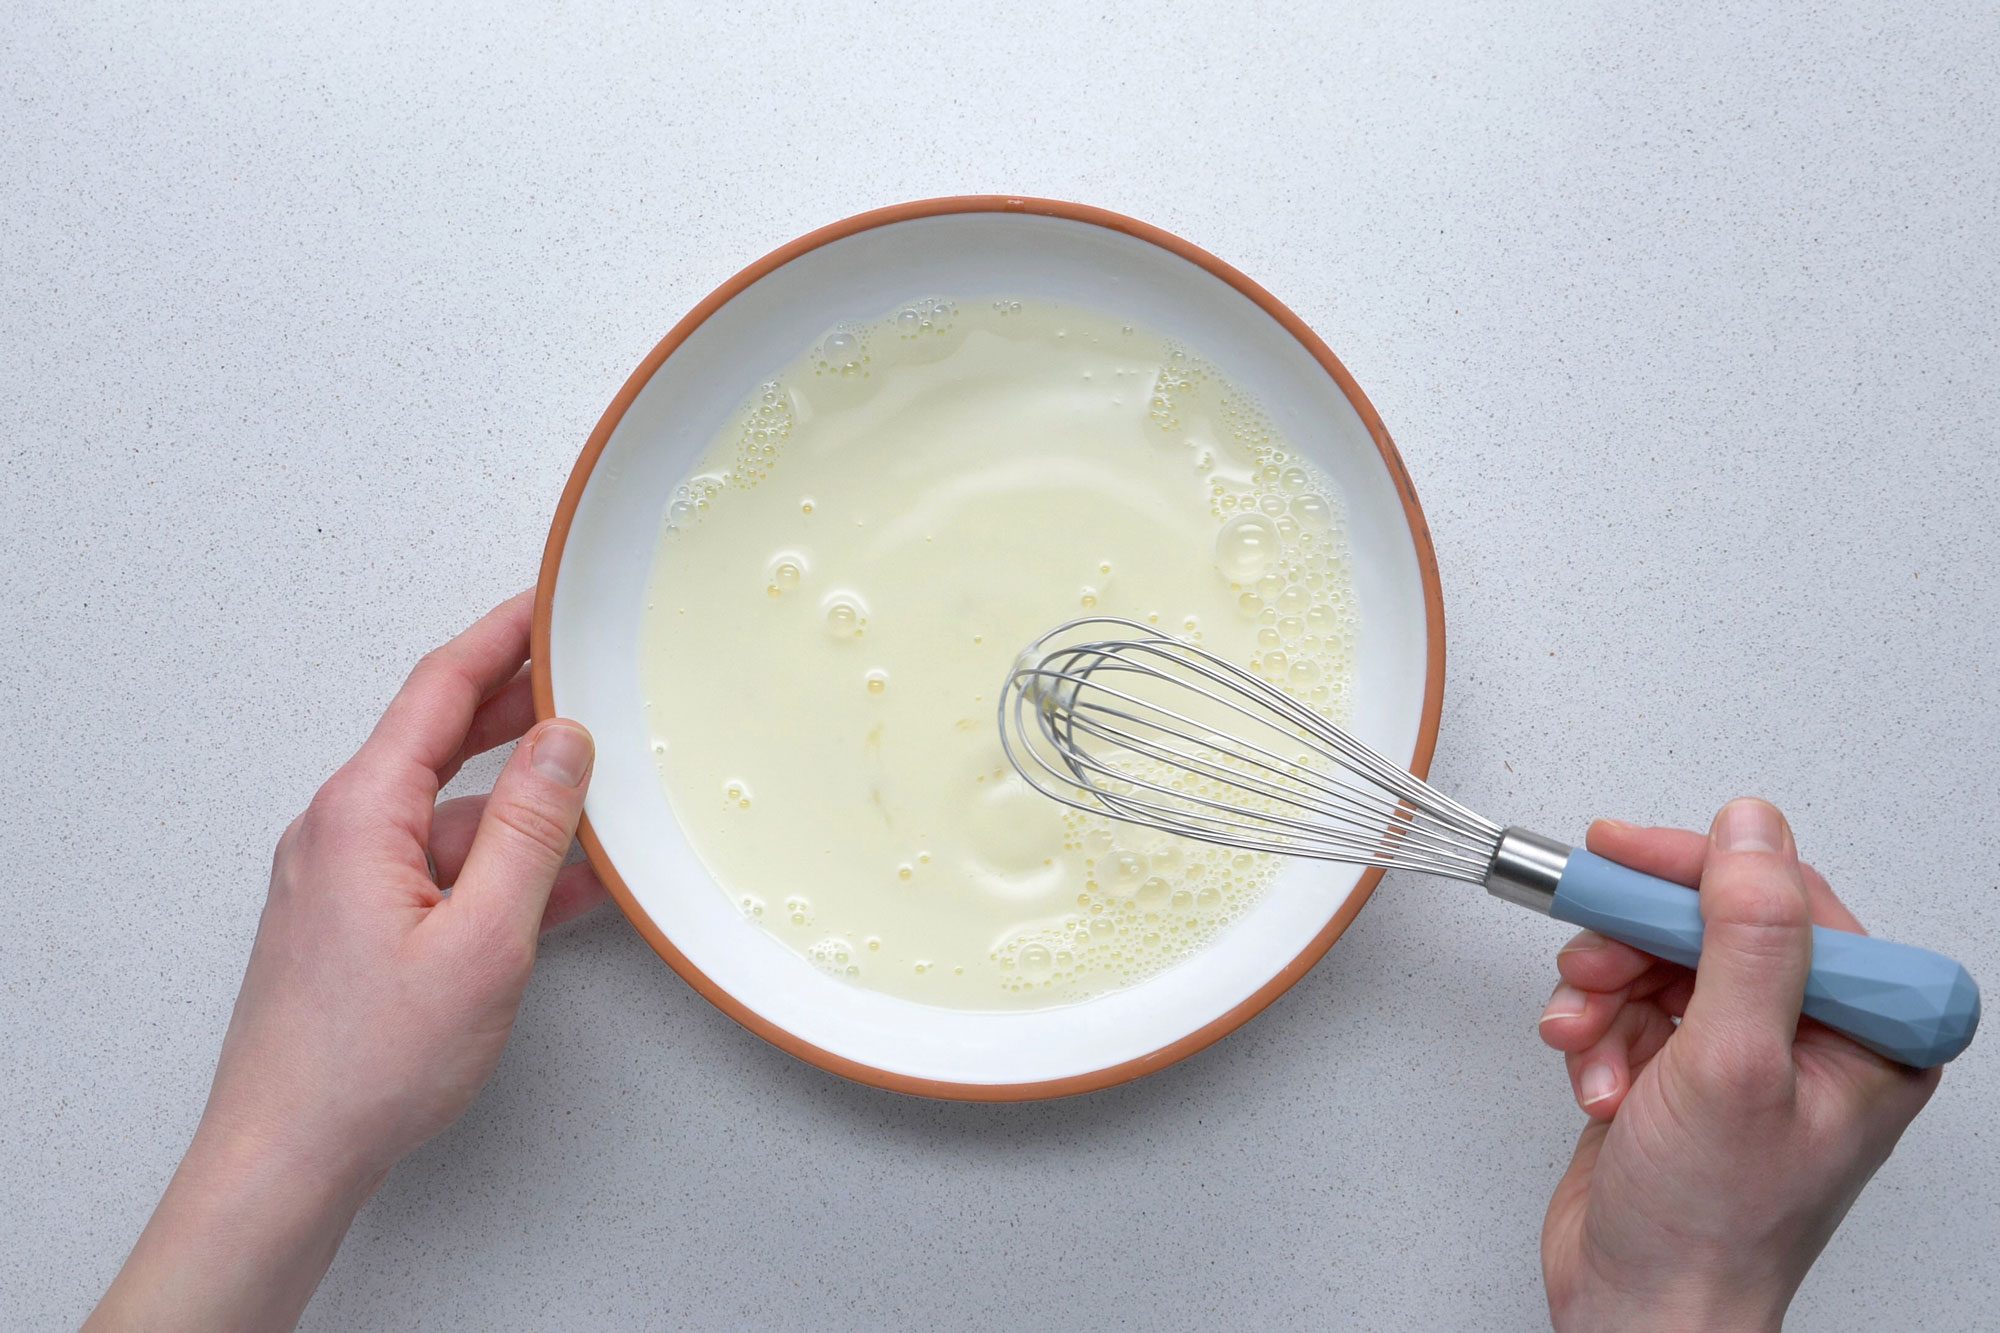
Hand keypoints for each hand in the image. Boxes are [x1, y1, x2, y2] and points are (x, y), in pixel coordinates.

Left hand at [91, 591, 605, 1331]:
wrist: (287, 1156)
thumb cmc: (368, 1064)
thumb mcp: (482, 940)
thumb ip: (529, 831)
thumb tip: (566, 743)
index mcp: (361, 813)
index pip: (440, 689)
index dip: (504, 636)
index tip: (554, 600)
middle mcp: (344, 830)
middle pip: (441, 735)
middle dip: (521, 701)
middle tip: (591, 670)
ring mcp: (349, 876)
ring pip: (450, 807)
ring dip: (522, 795)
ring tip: (601, 785)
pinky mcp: (361, 920)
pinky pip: (441, 863)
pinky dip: (502, 860)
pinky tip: (563, 878)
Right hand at [1536, 798, 1939, 1329]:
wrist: (1641, 1310)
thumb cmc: (1711, 1228)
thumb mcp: (1733, 1066)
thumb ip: (1749, 938)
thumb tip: (1750, 830)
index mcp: (1871, 1031)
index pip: (1785, 898)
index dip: (1695, 872)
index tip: (1622, 855)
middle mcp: (1817, 1033)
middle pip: (1707, 922)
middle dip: (1632, 947)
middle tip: (1587, 963)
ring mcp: (1747, 1050)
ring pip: (1655, 958)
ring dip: (1603, 996)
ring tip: (1587, 1046)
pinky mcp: (1683, 1066)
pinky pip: (1626, 1001)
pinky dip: (1594, 1033)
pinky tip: (1595, 1080)